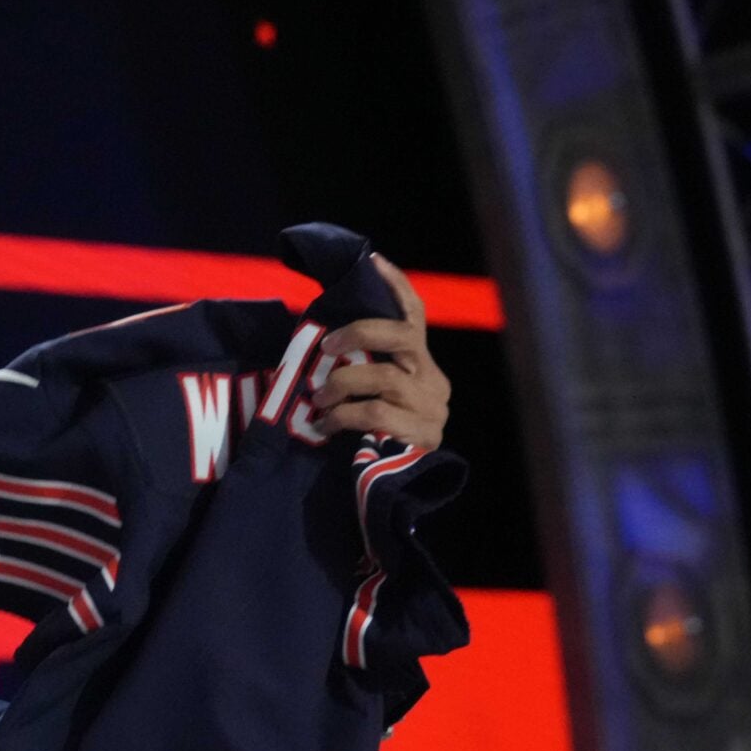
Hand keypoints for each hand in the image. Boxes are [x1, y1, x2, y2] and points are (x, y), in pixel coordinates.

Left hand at [308, 253, 451, 451]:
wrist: (399, 490)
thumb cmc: (377, 437)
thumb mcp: (374, 396)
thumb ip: (364, 370)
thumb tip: (323, 343)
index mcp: (422, 365)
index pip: (415, 315)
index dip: (396, 286)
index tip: (373, 260)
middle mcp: (433, 381)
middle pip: (403, 337)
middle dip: (360, 333)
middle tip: (327, 345)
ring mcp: (431, 409)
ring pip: (383, 377)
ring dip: (342, 384)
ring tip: (317, 399)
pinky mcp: (421, 435)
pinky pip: (374, 414)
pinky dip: (342, 416)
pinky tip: (325, 425)